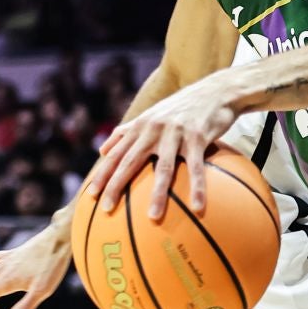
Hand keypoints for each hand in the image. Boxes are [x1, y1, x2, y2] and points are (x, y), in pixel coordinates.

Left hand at [89, 74, 239, 219]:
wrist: (216, 91)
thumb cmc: (182, 108)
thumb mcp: (151, 115)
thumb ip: (125, 132)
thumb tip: (102, 150)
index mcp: (140, 127)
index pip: (115, 154)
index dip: (102, 174)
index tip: (91, 195)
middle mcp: (153, 129)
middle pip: (130, 161)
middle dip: (116, 185)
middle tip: (107, 208)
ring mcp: (176, 133)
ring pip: (163, 168)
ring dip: (158, 195)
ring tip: (153, 217)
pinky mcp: (198, 137)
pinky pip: (195, 168)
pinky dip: (197, 188)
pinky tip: (198, 207)